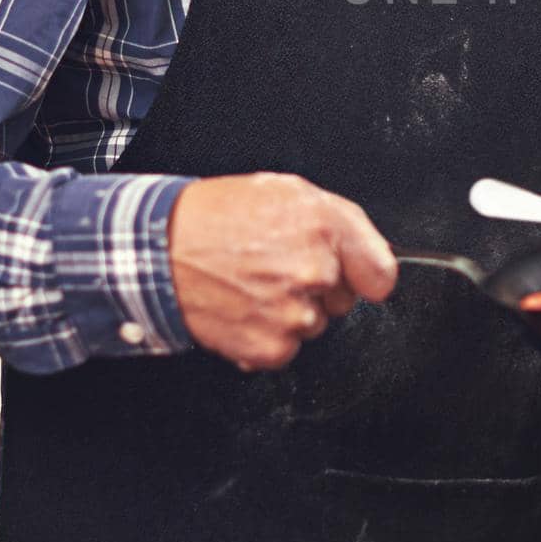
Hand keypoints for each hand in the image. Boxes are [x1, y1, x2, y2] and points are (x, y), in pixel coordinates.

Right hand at [167, 172, 397, 370]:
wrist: (159, 249)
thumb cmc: (217, 216)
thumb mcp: (286, 192)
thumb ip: (338, 222)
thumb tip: (370, 255)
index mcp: (324, 226)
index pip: (381, 273)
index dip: (367, 275)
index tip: (359, 278)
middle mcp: (314, 270)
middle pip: (343, 300)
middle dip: (318, 288)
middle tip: (275, 267)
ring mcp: (293, 313)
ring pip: (312, 325)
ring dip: (289, 312)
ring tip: (251, 284)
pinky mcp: (269, 347)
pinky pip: (285, 350)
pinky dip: (265, 337)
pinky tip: (242, 309)